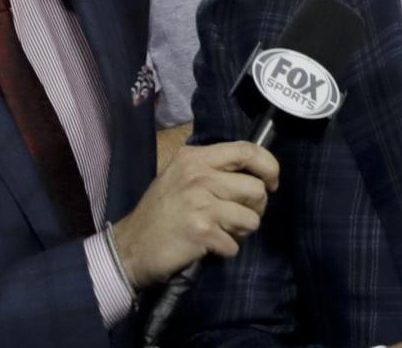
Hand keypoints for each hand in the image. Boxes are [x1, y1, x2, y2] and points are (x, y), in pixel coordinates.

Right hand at [109, 138, 280, 288]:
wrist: (129, 248)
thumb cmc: (160, 213)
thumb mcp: (180, 177)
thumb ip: (213, 169)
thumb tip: (255, 173)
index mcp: (195, 158)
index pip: (248, 150)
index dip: (269, 166)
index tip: (272, 183)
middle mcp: (199, 176)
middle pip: (256, 189)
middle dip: (257, 208)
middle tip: (242, 217)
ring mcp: (200, 204)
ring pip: (252, 219)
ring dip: (243, 231)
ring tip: (224, 232)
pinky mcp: (201, 232)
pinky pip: (234, 244)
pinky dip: (226, 250)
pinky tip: (209, 247)